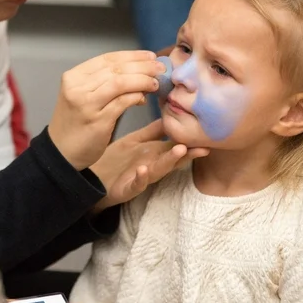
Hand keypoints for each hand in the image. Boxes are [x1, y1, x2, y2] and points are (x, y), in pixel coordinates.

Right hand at [48, 50, 164, 169]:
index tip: (150, 56)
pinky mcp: (97, 120)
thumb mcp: (84, 96)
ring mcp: (86, 104)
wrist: (61, 153)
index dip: (132, 56)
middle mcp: (77, 87)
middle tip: (160, 68)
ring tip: (156, 83)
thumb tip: (138, 71)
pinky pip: (123, 102)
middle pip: (116, 69)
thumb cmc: (76, 123)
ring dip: (142, 80)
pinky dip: (136, 97)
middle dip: (142, 66)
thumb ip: (105, 83)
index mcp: (73, 77)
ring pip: (120, 82)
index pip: (107, 59)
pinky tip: (144, 98)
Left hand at [89, 120, 209, 210]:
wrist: (96, 177)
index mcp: (156, 154)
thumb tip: (171, 115)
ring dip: (169, 161)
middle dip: (187, 153)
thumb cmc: (118, 159)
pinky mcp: (129, 187)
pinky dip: (141, 178)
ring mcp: (143, 178)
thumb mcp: (137, 140)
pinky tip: (143, 170)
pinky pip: (137, 183)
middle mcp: (153, 165)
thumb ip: (154, 130)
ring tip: (179, 151)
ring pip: (159, 170)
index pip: (176, 146)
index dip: (190, 141)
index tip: (206, 134)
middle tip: (201, 146)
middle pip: (173, 159)